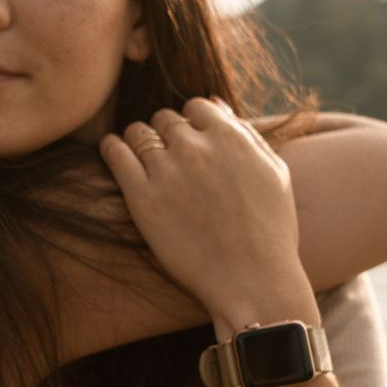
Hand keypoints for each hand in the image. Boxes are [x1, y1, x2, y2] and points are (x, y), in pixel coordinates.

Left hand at [99, 98, 309, 326]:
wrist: (253, 281)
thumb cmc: (269, 231)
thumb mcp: (274, 173)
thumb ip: (246, 134)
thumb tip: (215, 105)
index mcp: (231, 137)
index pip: (195, 107)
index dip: (191, 123)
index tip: (190, 143)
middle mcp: (196, 147)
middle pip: (164, 119)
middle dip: (165, 133)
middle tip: (167, 158)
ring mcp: (167, 171)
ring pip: (137, 132)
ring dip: (138, 140)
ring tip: (141, 158)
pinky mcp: (142, 197)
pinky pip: (115, 153)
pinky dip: (112, 148)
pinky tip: (114, 153)